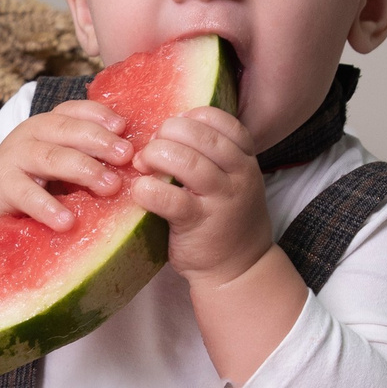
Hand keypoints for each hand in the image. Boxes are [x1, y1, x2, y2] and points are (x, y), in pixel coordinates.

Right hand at [0, 98, 135, 279]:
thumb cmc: (33, 184)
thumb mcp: (61, 165)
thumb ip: (89, 158)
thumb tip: (138, 162)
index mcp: (49, 124)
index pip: (76, 110)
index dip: (100, 115)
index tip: (124, 127)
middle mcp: (31, 134)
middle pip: (67, 130)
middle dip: (100, 141)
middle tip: (127, 156)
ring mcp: (14, 157)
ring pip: (52, 158)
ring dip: (84, 170)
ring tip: (110, 186)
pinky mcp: (1, 186)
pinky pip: (27, 195)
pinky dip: (48, 207)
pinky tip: (67, 221)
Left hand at [127, 107, 270, 287]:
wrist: (239, 270)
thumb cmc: (225, 220)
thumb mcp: (232, 182)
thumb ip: (211, 156)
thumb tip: (165, 129)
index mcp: (246, 160)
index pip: (222, 121)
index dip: (191, 117)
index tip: (174, 130)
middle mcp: (239, 176)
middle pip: (201, 135)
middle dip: (167, 134)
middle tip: (151, 149)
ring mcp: (221, 200)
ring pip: (186, 161)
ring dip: (155, 155)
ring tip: (143, 166)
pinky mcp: (198, 224)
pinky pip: (169, 199)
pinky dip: (148, 189)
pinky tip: (140, 191)